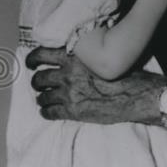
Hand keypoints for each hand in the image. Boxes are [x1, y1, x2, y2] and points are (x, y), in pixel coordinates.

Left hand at [26, 46, 162, 122]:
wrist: (135, 95)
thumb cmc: (124, 74)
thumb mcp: (101, 57)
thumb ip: (84, 57)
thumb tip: (77, 56)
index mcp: (73, 58)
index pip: (42, 54)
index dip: (32, 59)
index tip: (30, 63)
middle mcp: (67, 74)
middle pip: (39, 78)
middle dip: (36, 82)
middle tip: (37, 84)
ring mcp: (68, 94)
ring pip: (43, 96)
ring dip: (41, 98)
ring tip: (43, 99)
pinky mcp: (73, 111)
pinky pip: (50, 112)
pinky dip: (45, 112)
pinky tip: (47, 112)